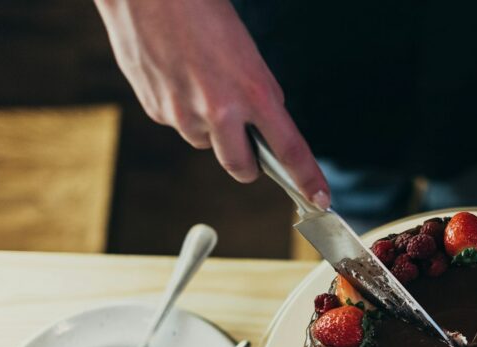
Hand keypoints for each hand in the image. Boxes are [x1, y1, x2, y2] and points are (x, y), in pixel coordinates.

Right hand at [94, 0, 328, 205]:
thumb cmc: (202, 12)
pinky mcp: (156, 111)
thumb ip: (259, 95)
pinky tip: (179, 77)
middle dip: (249, 164)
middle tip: (249, 143)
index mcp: (254, 93)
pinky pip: (178, 125)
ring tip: (202, 83)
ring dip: (211, 129)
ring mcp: (184, 114)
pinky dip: (183, 110)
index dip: (307, 179)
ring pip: (206, 144)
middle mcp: (220, 111)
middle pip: (242, 169)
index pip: (290, 150)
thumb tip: (265, 125)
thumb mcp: (247, 54)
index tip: (320, 198)